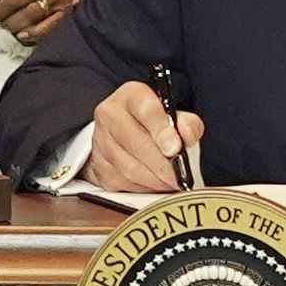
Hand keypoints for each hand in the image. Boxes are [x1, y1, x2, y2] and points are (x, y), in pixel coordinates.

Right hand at [82, 81, 204, 194]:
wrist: (123, 130)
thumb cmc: (151, 123)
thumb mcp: (173, 115)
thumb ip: (186, 123)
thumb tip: (188, 135)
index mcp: (131, 96)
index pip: (146, 110)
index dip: (162, 130)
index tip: (176, 148)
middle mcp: (110, 115)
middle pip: (136, 143)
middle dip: (162, 165)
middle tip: (179, 177)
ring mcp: (100, 142)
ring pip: (128, 168)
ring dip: (154, 180)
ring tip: (171, 183)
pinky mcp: (97, 166)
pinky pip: (122, 183)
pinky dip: (142, 188)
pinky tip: (155, 185)